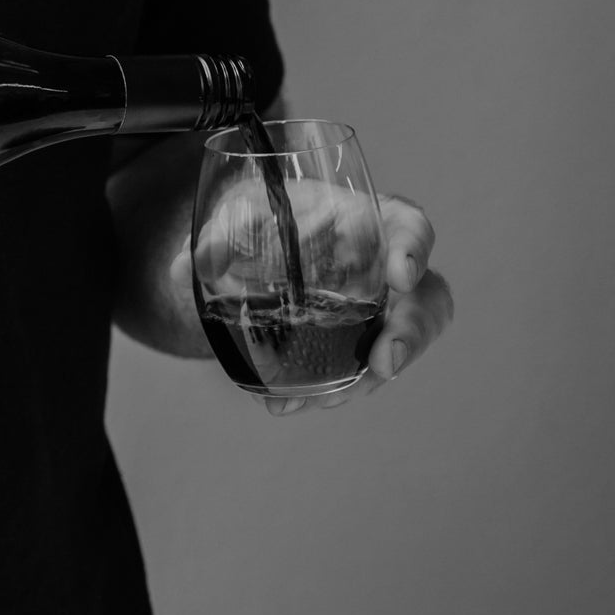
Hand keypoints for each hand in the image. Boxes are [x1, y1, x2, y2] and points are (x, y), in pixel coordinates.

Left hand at [169, 186, 452, 412]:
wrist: (259, 237)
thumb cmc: (266, 212)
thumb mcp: (240, 211)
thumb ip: (218, 233)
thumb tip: (187, 268)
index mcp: (369, 218)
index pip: (409, 227)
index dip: (413, 250)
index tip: (400, 276)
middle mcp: (385, 266)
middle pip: (427, 299)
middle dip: (411, 334)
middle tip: (384, 363)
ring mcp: (380, 309)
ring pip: (401, 345)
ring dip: (368, 378)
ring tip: (330, 400)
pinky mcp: (358, 342)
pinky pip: (358, 372)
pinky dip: (326, 391)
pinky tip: (287, 403)